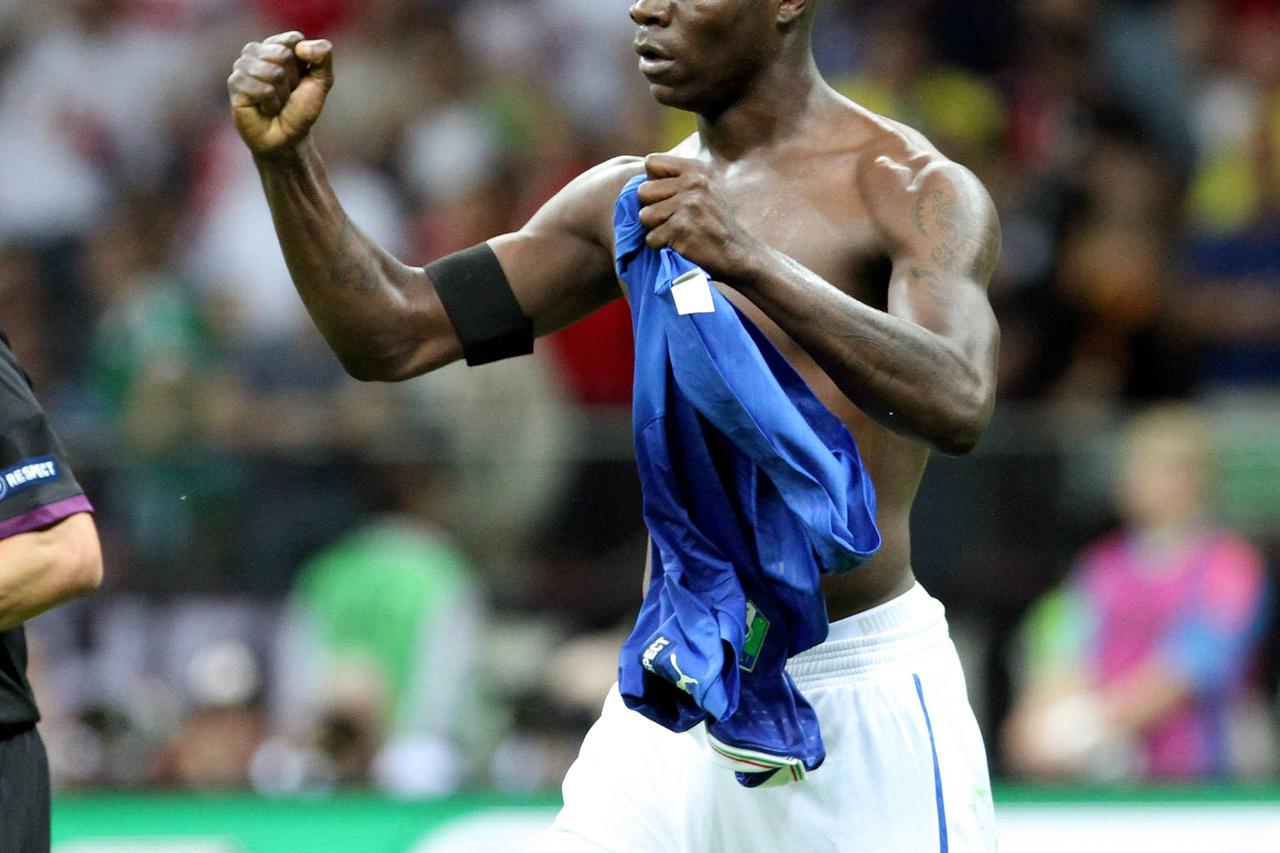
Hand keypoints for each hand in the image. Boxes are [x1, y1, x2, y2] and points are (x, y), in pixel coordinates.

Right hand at [227, 32, 333, 159]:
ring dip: (282, 94)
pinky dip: (271, 103)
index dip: (304, 64)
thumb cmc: (301, 109)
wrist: (288, 138)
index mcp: (276, 45)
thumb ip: (323, 56)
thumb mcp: (322, 81)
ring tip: (276, 103)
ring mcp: (242, 66)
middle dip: (292, 81)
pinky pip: (262, 88)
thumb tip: (302, 47)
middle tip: (286, 95)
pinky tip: (265, 109)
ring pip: (272, 72)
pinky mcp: (234, 83)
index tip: (300, 81)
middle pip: (283, 54)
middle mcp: (256, 52)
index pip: (293, 40)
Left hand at [637, 155, 762, 280]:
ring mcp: (687, 205)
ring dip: (655, 228)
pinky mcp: (680, 229)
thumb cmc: (714, 222)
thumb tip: (640, 180)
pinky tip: (680, 244)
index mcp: (696, 169)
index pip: (651, 162)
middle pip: (643, 191)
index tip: (667, 197)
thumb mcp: (704, 189)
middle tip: (671, 219)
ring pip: (644, 216)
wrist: (737, 253)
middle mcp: (693, 182)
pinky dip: (661, 246)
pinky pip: (651, 238)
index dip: (653, 181)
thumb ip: (678, 179)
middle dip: (651, 208)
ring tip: (676, 232)